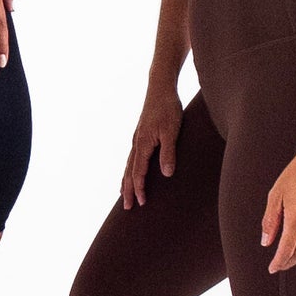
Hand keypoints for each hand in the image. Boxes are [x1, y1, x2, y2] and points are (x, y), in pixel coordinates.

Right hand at [122, 85, 182, 208]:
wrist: (160, 88)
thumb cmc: (168, 108)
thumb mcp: (172, 131)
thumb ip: (169, 153)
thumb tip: (166, 174)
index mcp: (143, 144)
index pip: (138, 172)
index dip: (139, 188)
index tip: (141, 202)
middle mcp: (136, 143)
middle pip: (129, 171)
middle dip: (128, 190)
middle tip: (127, 208)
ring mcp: (137, 139)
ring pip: (128, 165)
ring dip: (126, 181)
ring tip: (123, 195)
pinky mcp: (141, 135)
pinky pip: (132, 158)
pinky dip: (129, 169)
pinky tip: (131, 172)